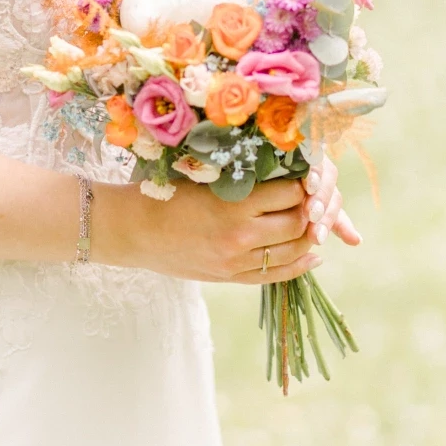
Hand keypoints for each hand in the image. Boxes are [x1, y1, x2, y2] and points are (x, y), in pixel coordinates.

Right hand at [94, 158, 359, 285]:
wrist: (132, 230)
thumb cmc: (165, 194)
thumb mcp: (204, 176)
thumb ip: (242, 177)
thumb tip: (284, 169)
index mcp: (234, 203)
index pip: (291, 193)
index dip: (305, 183)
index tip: (306, 174)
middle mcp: (240, 234)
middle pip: (298, 224)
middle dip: (310, 210)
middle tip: (313, 198)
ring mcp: (236, 260)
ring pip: (292, 251)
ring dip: (308, 236)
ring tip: (312, 223)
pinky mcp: (229, 277)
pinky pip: (276, 275)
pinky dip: (300, 265)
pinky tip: (312, 255)